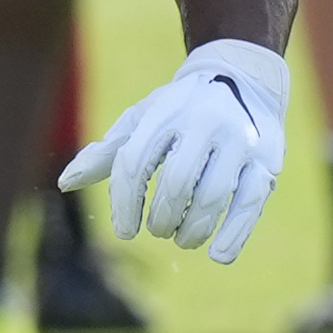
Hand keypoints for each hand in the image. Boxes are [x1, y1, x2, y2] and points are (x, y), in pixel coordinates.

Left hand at [58, 38, 289, 263]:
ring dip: (191, 229)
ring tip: (181, 237)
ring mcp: (239, 140)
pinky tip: (218, 254)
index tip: (125, 230)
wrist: (242, 78)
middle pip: (176, 183)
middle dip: (161, 217)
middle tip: (157, 229)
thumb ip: (107, 152)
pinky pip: (249, 203)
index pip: (136, 162)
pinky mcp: (266, 159)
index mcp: (167, 112)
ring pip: (212, 196)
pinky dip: (234, 234)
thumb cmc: (181, 108)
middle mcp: (205, 122)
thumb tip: (66, 183)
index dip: (125, 203)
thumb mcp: (142, 119)